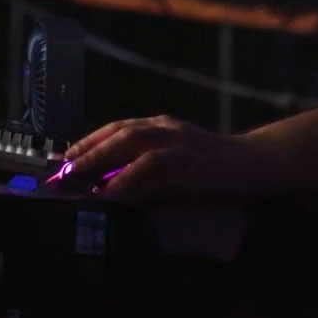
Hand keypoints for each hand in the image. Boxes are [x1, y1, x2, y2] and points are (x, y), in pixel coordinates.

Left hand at [61, 115, 282, 201]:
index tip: (62, 159)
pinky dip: (128, 177)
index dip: (88, 142)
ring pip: (130, 140)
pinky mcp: (190, 157)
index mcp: (162, 126)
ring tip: (77, 176)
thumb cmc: (216, 170)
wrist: (258, 163)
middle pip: (118, 131)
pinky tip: (111, 191)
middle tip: (60, 170)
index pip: (117, 128)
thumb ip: (148, 173)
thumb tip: (109, 187)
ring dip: (99, 158)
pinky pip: (152, 165)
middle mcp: (167, 127)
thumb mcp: (177, 168)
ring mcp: (179, 139)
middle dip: (85, 150)